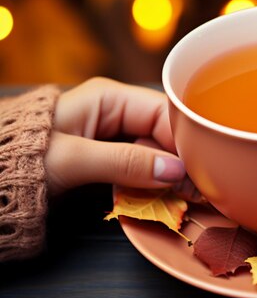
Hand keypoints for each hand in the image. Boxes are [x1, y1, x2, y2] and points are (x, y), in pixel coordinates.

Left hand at [45, 77, 187, 195]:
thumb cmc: (17, 157)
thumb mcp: (72, 159)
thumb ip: (124, 162)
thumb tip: (175, 171)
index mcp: (109, 98)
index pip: (163, 113)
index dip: (184, 140)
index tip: (198, 169)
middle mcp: (115, 113)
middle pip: (163, 134)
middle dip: (180, 162)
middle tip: (195, 190)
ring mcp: (112, 137)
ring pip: (154, 154)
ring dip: (168, 177)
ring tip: (186, 198)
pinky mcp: (107, 160)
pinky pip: (140, 169)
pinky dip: (152, 185)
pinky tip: (165, 199)